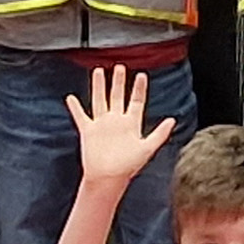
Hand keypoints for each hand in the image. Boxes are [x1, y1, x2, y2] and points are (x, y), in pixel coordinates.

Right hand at [64, 63, 181, 187]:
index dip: (139, 88)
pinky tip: (70, 97)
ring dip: (99, 86)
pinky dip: (75, 107)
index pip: (137, 101)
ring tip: (98, 71)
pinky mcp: (88, 131)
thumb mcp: (148, 148)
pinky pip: (81, 116)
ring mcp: (102, 125)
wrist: (109, 177)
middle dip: (119, 81)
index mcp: (132, 124)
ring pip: (100, 100)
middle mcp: (117, 121)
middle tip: (120, 66)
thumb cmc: (129, 166)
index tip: (142, 75)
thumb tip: (173, 120)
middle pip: (118, 96)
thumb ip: (160, 134)